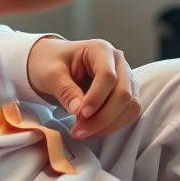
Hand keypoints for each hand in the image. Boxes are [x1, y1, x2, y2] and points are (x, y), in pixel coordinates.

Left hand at [26, 37, 140, 138]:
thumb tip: (79, 111)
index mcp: (100, 49)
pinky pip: (128, 112)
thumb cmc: (49, 62)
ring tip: (83, 131)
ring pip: (130, 106)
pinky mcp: (124, 93)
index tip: (78, 115)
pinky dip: (112, 125)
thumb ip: (65, 90)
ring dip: (109, 124)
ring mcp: (124, 78)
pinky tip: (92, 129)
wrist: (50, 63)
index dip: (96, 99)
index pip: (108, 76)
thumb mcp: (50, 73)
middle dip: (102, 117)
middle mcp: (118, 62)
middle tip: (78, 131)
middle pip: (123, 93)